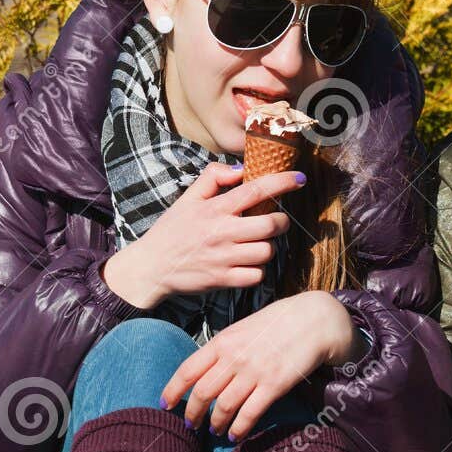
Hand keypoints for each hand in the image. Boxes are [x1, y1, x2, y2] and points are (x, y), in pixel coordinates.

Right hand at [101, 163, 302, 309]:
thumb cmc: (172, 231)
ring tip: (256, 244)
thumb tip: (240, 170)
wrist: (152, 267)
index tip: (299, 178)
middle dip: (280, 221)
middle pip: (271, 225)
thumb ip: (212, 177)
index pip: (255, 190)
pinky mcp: (223, 280)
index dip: (282, 182)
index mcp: (215, 209)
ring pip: (267, 251)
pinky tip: (248, 263)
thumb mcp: (187, 198)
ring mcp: (224, 258)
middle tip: (275, 221)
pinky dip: (258, 270)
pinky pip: (257, 276)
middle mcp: (222, 232)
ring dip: (268, 247)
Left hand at [160, 292, 360, 438]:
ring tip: (213, 431)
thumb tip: (207, 369)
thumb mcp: (244, 328)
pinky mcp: (274, 385)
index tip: (165, 404)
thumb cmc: (279, 322)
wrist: (314, 319)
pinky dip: (238, 428)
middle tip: (190, 425)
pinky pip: (249, 414)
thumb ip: (225, 347)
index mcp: (223, 341)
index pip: (188, 369)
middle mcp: (234, 357)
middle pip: (202, 392)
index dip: (173, 390)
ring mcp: (254, 372)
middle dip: (192, 413)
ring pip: (223, 406)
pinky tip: (234, 435)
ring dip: (215, 423)